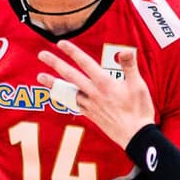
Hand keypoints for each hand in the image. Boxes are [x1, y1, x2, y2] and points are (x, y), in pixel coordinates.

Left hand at [36, 41, 155, 144]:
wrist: (136, 136)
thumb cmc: (139, 110)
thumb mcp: (138, 85)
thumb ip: (129, 66)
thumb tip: (124, 50)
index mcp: (104, 83)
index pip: (85, 63)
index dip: (72, 52)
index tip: (60, 43)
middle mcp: (94, 93)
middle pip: (70, 75)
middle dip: (55, 64)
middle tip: (41, 55)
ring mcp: (90, 105)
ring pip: (68, 91)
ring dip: (53, 83)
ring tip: (40, 77)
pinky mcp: (91, 115)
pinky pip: (73, 104)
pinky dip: (63, 99)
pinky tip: (58, 96)